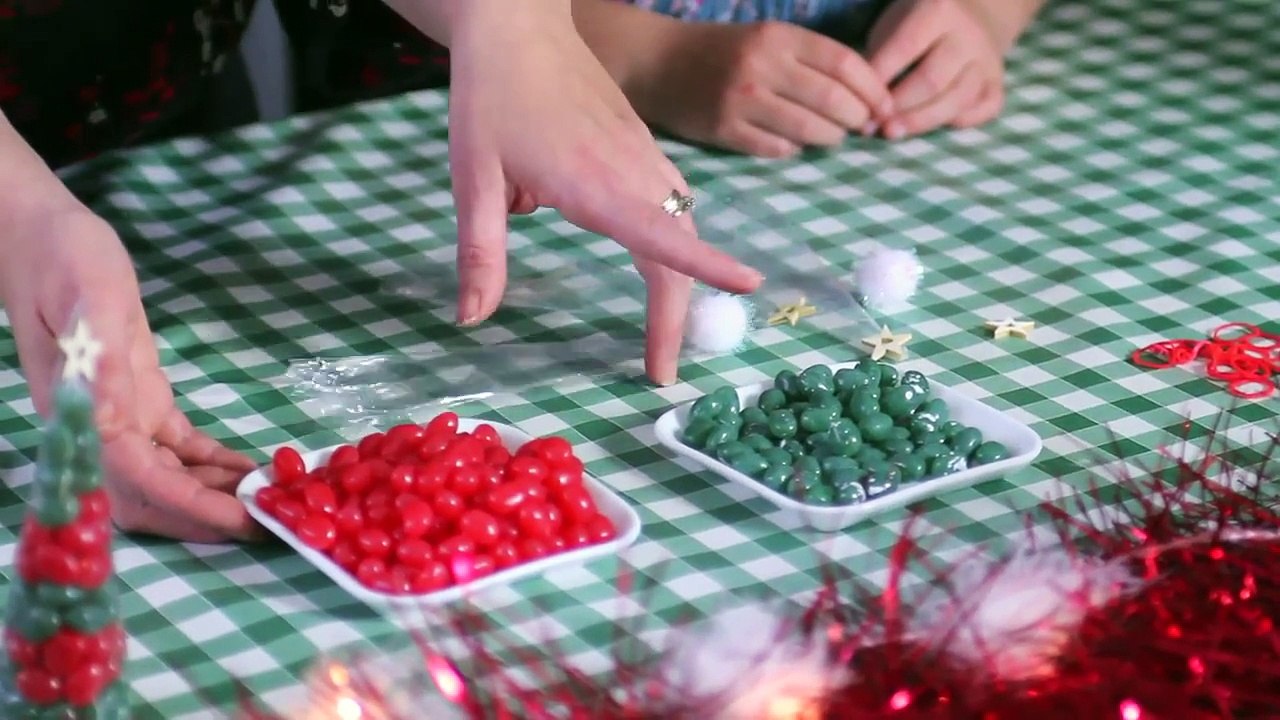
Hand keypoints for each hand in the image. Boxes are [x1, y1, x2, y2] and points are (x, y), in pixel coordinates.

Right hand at [2, 209, 259, 542]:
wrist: (40, 235)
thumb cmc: (62, 257)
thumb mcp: (89, 296)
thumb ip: (102, 359)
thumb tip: (111, 424)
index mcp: (79, 411)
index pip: (137, 478)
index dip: (188, 505)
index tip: (240, 519)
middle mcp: (95, 427)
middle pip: (151, 496)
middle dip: (206, 517)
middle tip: (271, 522)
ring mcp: (118, 417)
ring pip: (167, 478)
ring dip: (215, 495)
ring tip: (270, 500)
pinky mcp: (138, 401)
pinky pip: (177, 448)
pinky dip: (212, 464)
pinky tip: (249, 470)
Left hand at [444, 3, 762, 384]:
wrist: (518, 23)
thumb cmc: (491, 97)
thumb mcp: (472, 177)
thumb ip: (480, 251)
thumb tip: (471, 319)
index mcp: (593, 184)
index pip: (663, 237)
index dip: (708, 269)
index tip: (746, 294)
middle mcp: (631, 172)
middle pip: (676, 250)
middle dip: (676, 314)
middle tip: (660, 368)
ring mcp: (643, 156)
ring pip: (679, 224)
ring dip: (678, 279)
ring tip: (660, 331)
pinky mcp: (641, 145)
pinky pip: (669, 201)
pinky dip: (670, 242)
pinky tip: (647, 256)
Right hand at [634, 21, 893, 157]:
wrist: (658, 63)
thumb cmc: (723, 52)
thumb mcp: (767, 39)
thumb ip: (810, 60)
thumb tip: (863, 95)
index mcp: (778, 37)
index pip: (844, 63)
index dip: (873, 89)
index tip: (884, 106)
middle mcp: (762, 66)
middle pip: (832, 100)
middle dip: (857, 119)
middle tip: (861, 127)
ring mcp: (741, 101)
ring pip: (808, 130)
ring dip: (830, 138)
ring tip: (832, 137)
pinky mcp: (724, 130)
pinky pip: (776, 149)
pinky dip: (794, 150)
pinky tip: (794, 143)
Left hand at [868, 0, 1006, 138]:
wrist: (970, 15)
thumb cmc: (916, 26)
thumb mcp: (893, 27)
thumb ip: (880, 58)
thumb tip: (863, 104)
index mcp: (938, 10)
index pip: (904, 49)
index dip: (879, 82)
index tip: (859, 105)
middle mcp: (968, 35)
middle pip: (932, 81)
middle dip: (900, 108)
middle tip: (875, 126)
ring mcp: (987, 60)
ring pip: (958, 100)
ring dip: (922, 122)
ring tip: (894, 133)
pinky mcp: (997, 83)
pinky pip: (985, 109)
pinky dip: (960, 122)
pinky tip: (935, 127)